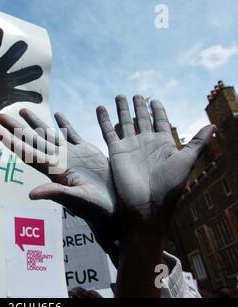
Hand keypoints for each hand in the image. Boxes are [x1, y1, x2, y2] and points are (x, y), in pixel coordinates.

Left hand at [0, 109, 117, 259]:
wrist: (114, 207)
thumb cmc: (95, 208)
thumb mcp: (76, 200)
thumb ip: (56, 193)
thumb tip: (30, 195)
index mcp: (54, 170)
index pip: (28, 154)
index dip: (13, 143)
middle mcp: (58, 161)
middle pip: (32, 140)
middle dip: (17, 127)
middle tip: (0, 115)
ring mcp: (71, 155)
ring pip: (49, 134)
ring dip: (35, 122)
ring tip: (23, 109)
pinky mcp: (86, 151)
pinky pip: (72, 134)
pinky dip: (64, 124)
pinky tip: (57, 114)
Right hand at [97, 95, 214, 236]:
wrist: (147, 204)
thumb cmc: (169, 186)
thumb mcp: (187, 161)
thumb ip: (198, 143)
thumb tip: (213, 125)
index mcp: (163, 144)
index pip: (160, 121)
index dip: (158, 110)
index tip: (154, 100)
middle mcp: (146, 143)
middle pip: (142, 119)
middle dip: (139, 107)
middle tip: (137, 94)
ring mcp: (130, 146)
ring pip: (124, 122)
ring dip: (122, 109)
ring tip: (119, 95)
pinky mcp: (116, 151)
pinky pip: (108, 132)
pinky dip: (104, 120)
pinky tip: (100, 108)